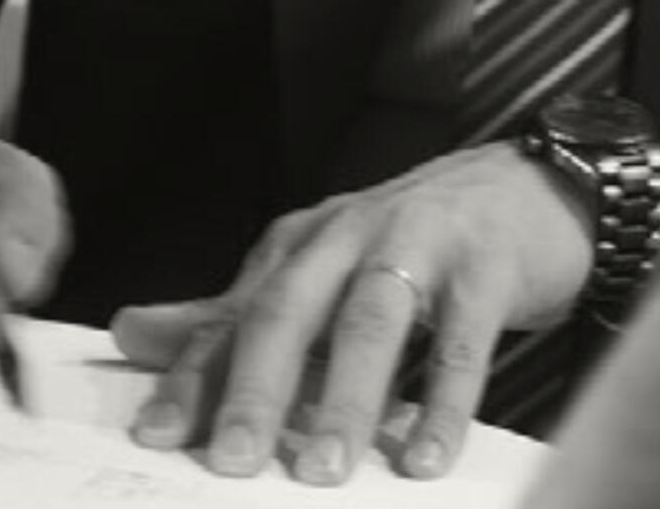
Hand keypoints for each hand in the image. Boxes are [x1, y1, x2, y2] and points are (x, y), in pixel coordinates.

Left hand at [112, 142, 590, 483]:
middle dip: (258, 385)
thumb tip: (130, 332)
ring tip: (324, 472)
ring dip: (346, 397)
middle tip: (231, 460)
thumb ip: (235, 310)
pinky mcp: (488, 264)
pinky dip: (444, 399)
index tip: (155, 436)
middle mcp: (355, 233)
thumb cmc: (415, 241)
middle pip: (294, 306)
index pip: (239, 313)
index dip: (196, 375)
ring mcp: (423, 242)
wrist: (529, 188)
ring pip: (373, 317)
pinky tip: (427, 456)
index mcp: (307, 243)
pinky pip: (462, 336)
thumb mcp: (322, 269)